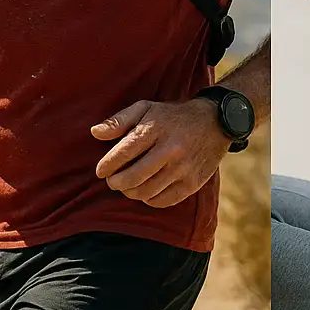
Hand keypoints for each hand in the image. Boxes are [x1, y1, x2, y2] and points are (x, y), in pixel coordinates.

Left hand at [91, 96, 227, 208]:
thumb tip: (94, 133)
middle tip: (112, 181)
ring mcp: (183, 167)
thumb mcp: (145, 108)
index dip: (107, 166)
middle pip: (133, 177)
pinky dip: (149, 199)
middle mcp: (170, 149)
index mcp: (156, 128)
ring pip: (146, 192)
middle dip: (116, 183)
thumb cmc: (172, 116)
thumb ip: (118, 121)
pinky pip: (163, 201)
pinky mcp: (193, 182)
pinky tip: (146, 190)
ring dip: (130, 192)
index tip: (101, 171)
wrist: (214, 122)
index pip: (123, 152)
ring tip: (127, 186)